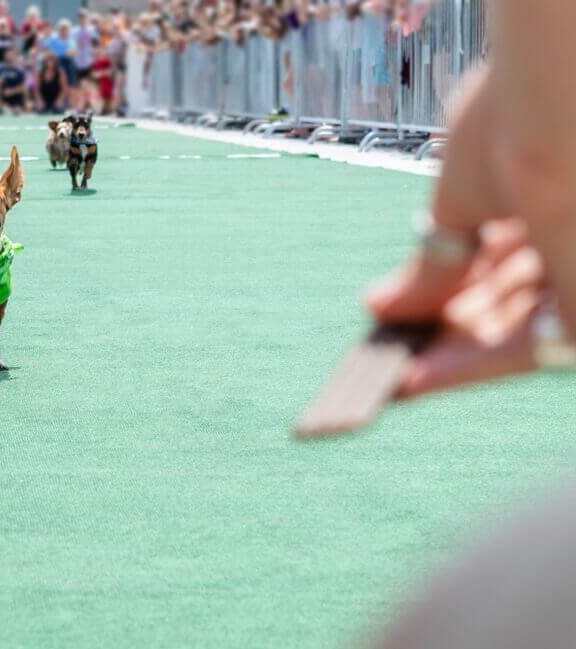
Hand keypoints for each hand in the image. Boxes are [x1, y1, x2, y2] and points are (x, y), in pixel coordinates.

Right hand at [365, 69, 562, 397]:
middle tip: (393, 346)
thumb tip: (380, 304)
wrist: (564, 100)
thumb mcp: (459, 198)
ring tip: (390, 376)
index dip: (453, 278)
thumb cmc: (521, 118)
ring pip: (513, 330)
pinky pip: (522, 351)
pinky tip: (412, 380)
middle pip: (507, 298)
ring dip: (448, 357)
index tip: (406, 302)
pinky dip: (466, 368)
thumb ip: (432, 262)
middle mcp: (572, 232)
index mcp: (556, 192)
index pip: (503, 252)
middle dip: (446, 324)